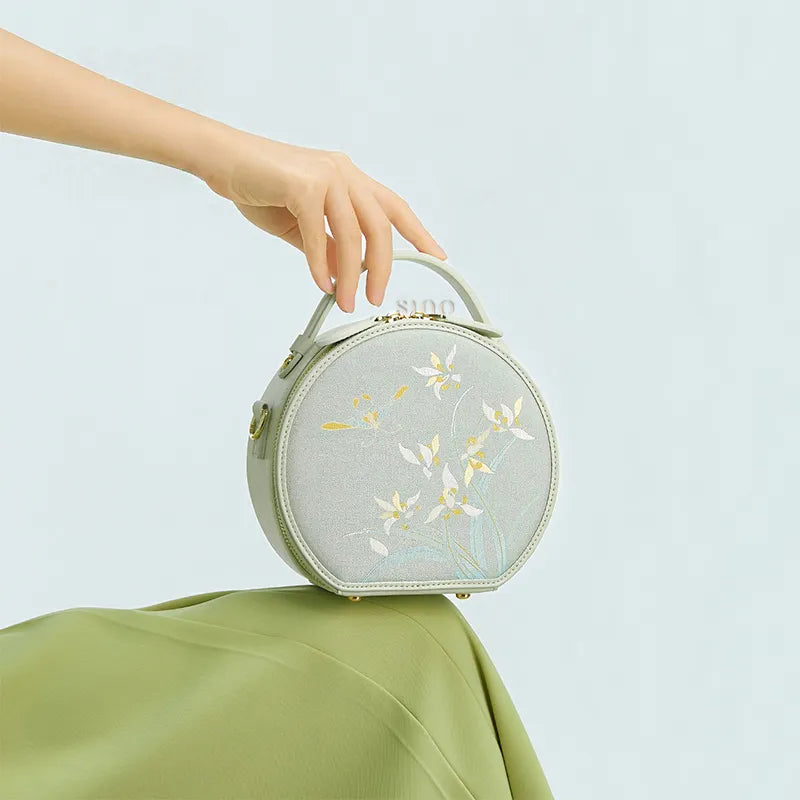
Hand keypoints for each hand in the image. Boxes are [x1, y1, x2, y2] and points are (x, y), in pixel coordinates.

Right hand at [200, 131, 447, 310]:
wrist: (220, 160)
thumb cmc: (259, 187)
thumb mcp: (302, 223)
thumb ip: (327, 245)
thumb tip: (345, 273)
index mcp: (349, 178)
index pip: (394, 207)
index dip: (418, 233)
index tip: (438, 256)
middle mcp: (344, 172)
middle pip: (381, 225)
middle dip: (383, 267)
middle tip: (376, 298)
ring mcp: (326, 175)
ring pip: (353, 234)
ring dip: (351, 274)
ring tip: (346, 301)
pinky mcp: (303, 184)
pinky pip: (319, 233)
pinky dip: (320, 263)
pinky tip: (321, 283)